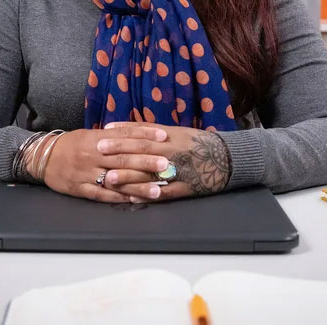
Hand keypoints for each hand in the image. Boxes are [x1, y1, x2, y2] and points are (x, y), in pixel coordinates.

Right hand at [42, 125, 170, 203]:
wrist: (43, 158)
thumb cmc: (72, 145)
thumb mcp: (90, 134)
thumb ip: (113, 136)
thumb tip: (140, 134)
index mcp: (96, 138)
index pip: (124, 135)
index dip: (145, 135)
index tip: (163, 137)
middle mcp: (93, 155)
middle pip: (123, 158)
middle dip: (146, 161)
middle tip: (166, 164)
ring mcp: (87, 173)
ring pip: (116, 179)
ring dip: (138, 185)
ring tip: (158, 189)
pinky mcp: (82, 189)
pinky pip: (103, 195)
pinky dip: (120, 198)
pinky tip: (136, 200)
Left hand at [96, 122, 231, 202]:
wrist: (227, 158)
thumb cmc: (199, 143)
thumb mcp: (178, 131)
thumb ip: (154, 131)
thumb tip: (128, 128)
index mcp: (170, 137)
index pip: (141, 135)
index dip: (121, 135)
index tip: (102, 135)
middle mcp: (173, 152)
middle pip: (142, 151)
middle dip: (119, 152)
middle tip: (98, 153)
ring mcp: (179, 170)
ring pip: (150, 174)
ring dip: (129, 176)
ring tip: (109, 178)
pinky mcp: (186, 188)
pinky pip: (164, 193)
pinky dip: (147, 195)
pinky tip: (132, 199)